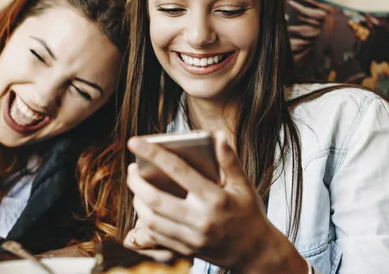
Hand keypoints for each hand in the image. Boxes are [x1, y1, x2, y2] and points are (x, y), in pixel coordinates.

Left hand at [126, 131, 306, 271]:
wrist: (256, 253)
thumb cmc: (249, 214)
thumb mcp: (244, 185)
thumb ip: (229, 160)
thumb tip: (218, 134)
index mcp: (215, 198)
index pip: (178, 171)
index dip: (153, 154)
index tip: (134, 142)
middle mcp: (201, 219)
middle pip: (156, 199)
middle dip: (136, 182)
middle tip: (131, 169)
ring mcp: (192, 238)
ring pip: (151, 219)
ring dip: (137, 201)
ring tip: (136, 187)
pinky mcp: (186, 250)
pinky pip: (156, 236)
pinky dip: (144, 220)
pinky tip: (144, 207)